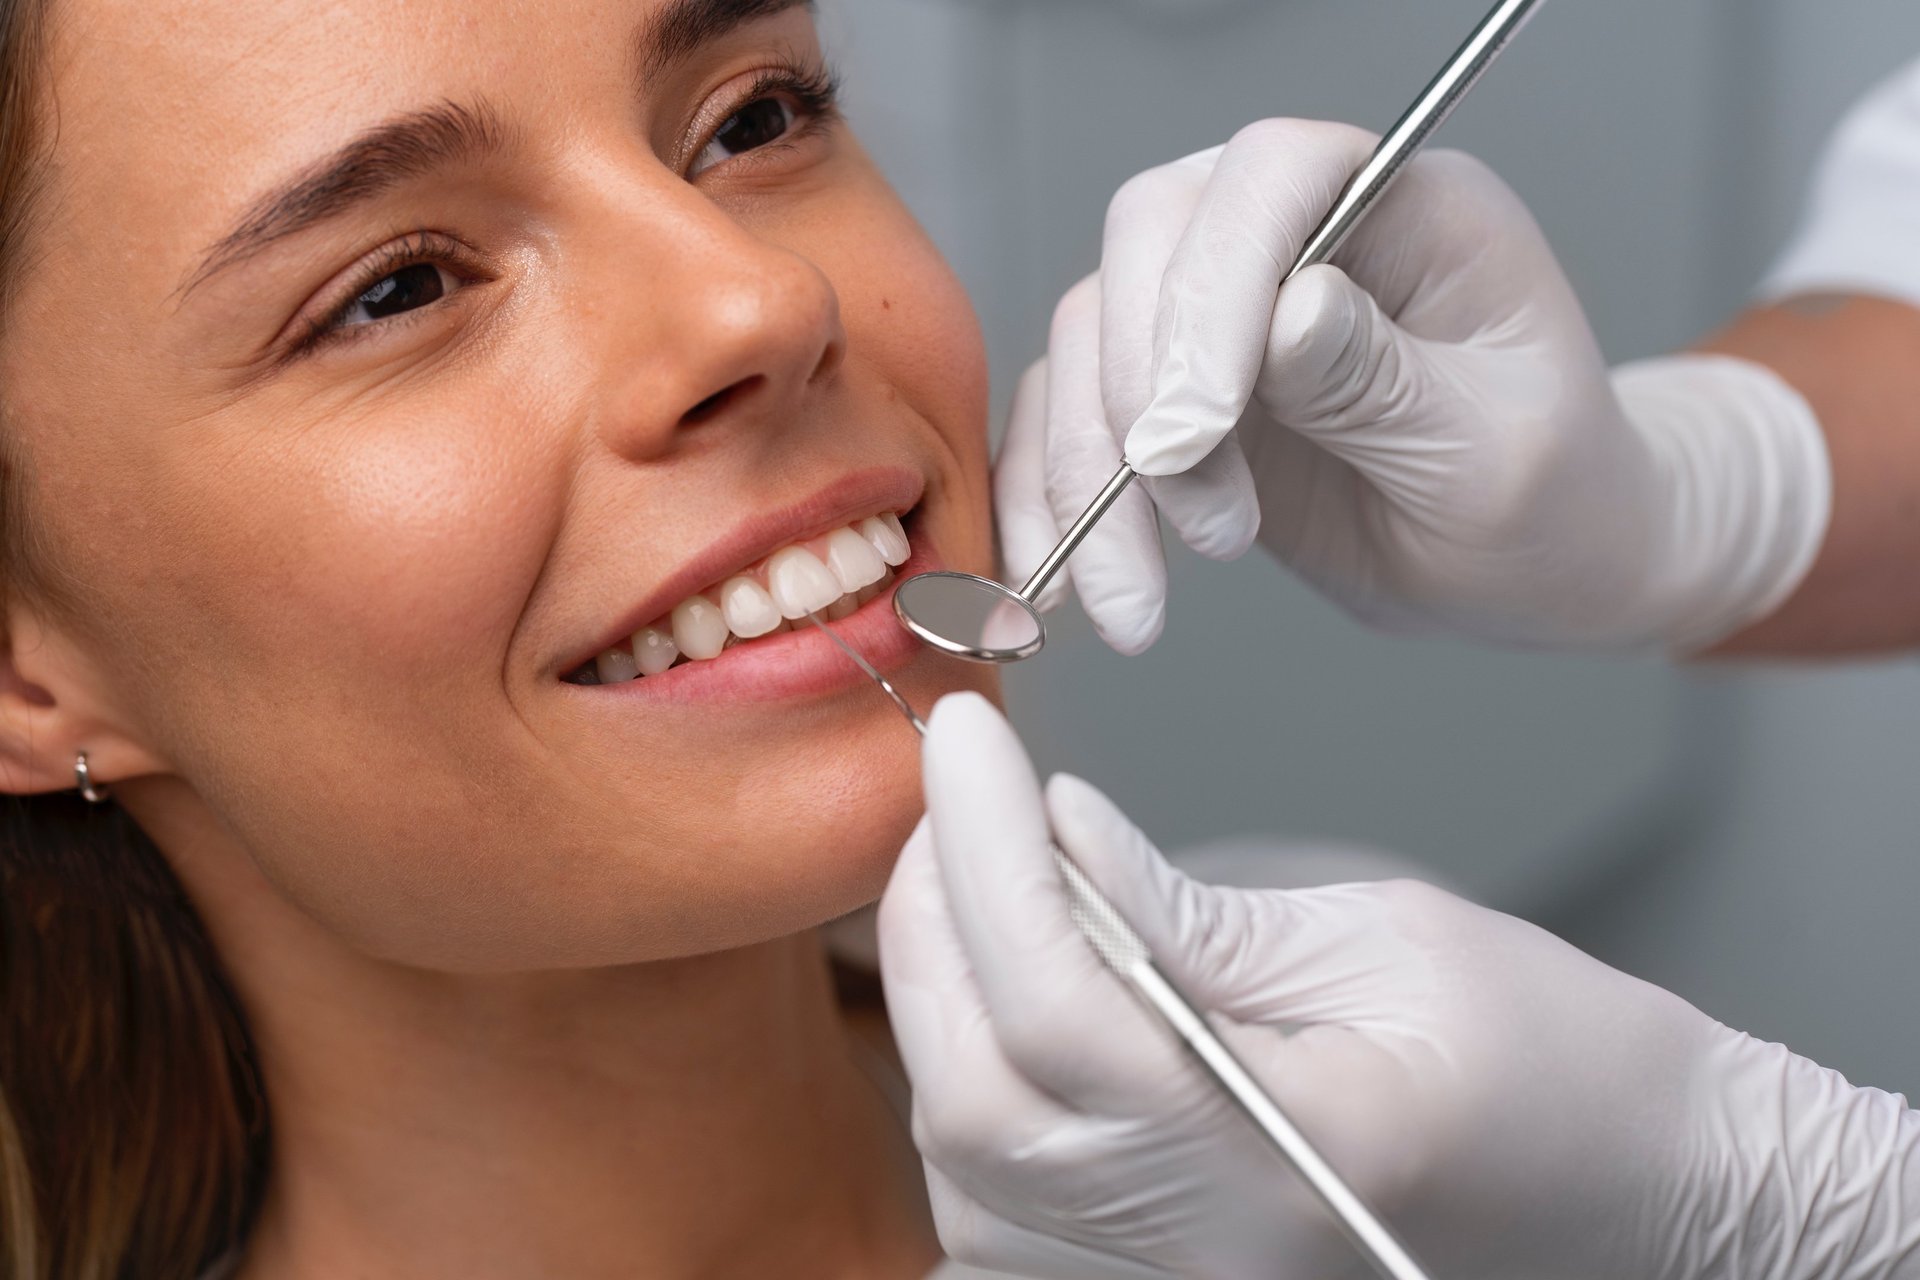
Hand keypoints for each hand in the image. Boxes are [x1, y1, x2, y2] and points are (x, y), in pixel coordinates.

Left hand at [879, 693, 1919, 1278]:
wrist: (1658, 1195)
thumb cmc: (1570, 1065)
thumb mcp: (1392, 943)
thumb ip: (1196, 913)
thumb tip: (1057, 833)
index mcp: (1295, 1157)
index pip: (1059, 1009)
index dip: (987, 855)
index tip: (967, 739)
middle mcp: (1217, 1251)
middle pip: (979, 1104)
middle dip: (933, 927)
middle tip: (954, 797)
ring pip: (969, 1168)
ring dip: (938, 1006)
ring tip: (971, 878)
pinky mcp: (1171, 1277)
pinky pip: (1002, 1215)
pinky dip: (972, 1089)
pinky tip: (998, 993)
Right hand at [994, 119, 1829, 654]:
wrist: (1530, 568)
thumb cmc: (1553, 497)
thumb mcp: (1496, 453)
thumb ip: (1385, 381)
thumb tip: (1286, 312)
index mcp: (1402, 205)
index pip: (1270, 181)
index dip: (1210, 291)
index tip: (1193, 433)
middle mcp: (1296, 236)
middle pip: (1146, 248)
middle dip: (1139, 397)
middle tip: (1194, 522)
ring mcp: (1220, 314)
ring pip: (1087, 345)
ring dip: (1089, 477)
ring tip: (1140, 601)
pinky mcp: (1170, 399)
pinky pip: (1068, 423)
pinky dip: (1049, 503)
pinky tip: (1066, 584)